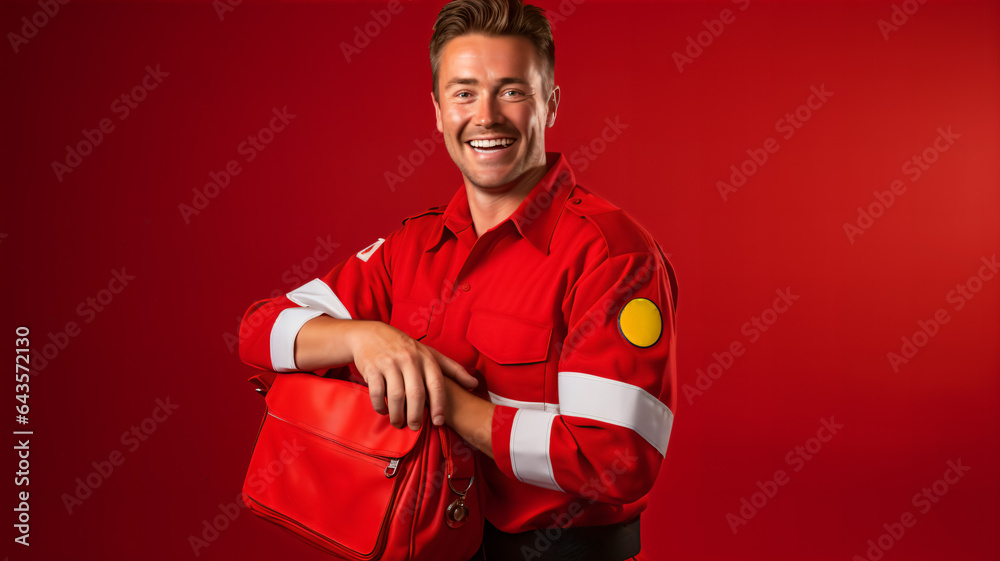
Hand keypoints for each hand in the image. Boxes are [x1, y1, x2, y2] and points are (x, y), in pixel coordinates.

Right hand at [348, 321, 477, 429]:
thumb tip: (474, 384)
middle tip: (415, 427)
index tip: (438, 422)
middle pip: (416, 394)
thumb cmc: (405, 347)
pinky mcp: (372, 368)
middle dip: (417, 416)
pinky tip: (384, 411)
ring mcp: (389, 363)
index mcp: (425, 358)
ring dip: (398, 415)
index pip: (436, 384)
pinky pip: (377, 393)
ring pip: (396, 396)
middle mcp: (409, 359)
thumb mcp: (429, 354)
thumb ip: (453, 369)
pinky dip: (381, 407)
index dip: (439, 405)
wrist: (370, 334)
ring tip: (399, 423)